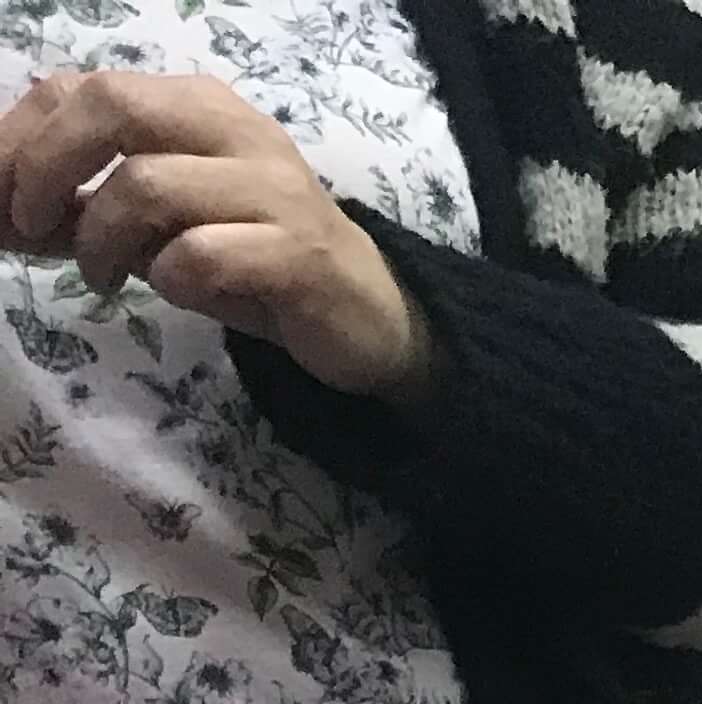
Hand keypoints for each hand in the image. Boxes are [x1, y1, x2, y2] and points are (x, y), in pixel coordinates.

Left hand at [0, 68, 431, 399]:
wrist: (366, 315)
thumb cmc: (252, 262)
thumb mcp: (154, 231)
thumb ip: (79, 213)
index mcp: (196, 107)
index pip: (82, 89)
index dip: (21, 139)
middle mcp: (235, 131)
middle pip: (112, 107)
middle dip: (48, 166)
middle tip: (30, 224)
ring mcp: (272, 190)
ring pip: (148, 185)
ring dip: (100, 239)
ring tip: (100, 278)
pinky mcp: (299, 253)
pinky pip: (200, 255)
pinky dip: (168, 279)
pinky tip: (180, 293)